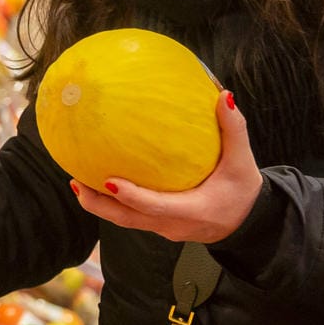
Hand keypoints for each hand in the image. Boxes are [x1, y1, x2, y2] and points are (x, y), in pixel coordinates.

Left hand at [71, 92, 262, 243]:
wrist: (248, 224)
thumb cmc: (243, 192)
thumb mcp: (242, 162)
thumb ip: (234, 130)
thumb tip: (223, 96)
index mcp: (192, 211)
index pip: (154, 206)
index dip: (131, 196)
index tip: (108, 180)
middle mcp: (172, 224)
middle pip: (127, 219)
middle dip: (99, 204)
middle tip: (76, 182)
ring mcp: (164, 228)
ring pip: (125, 221)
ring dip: (100, 205)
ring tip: (76, 182)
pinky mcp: (161, 226)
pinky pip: (131, 217)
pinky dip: (113, 203)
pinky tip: (99, 183)